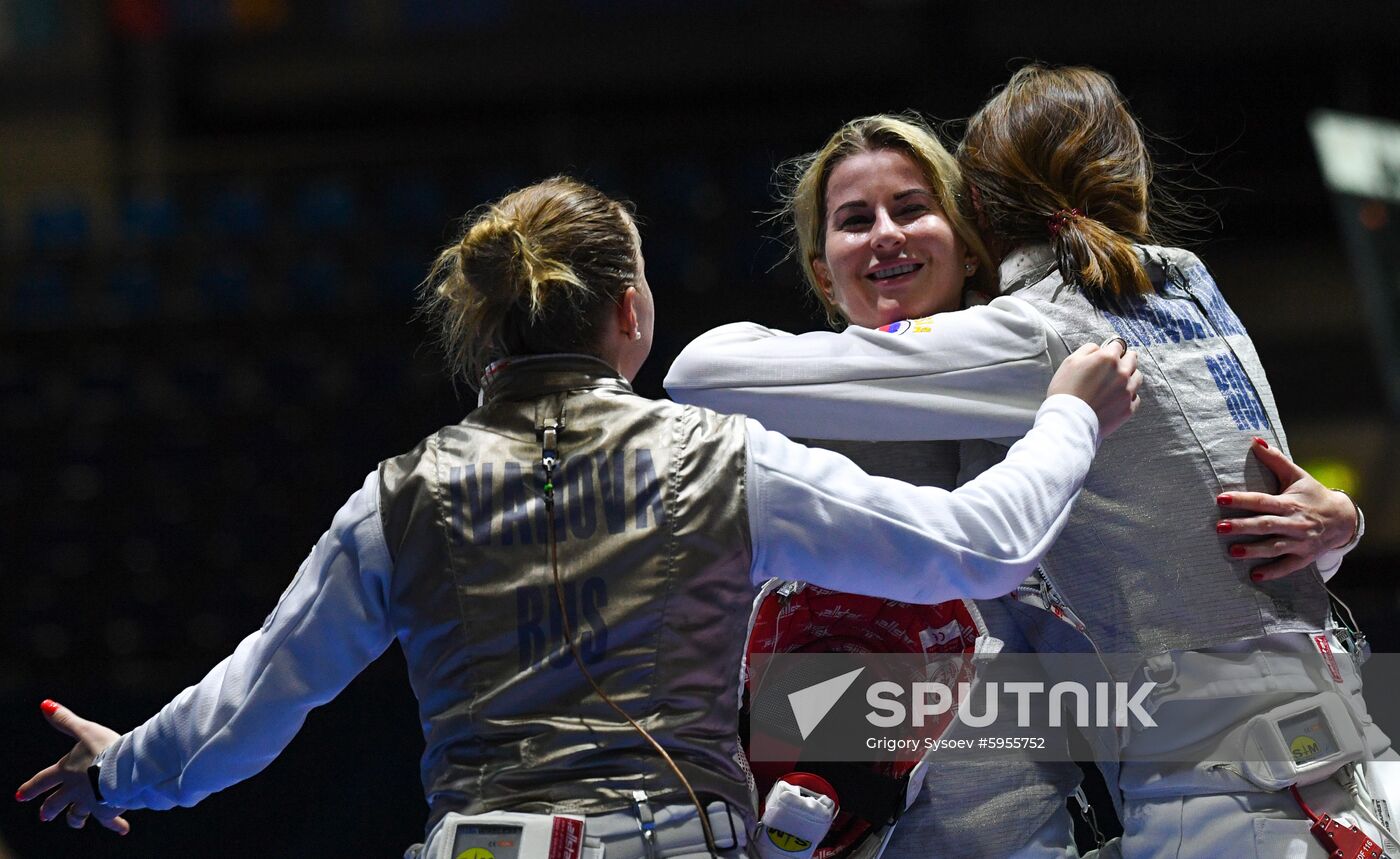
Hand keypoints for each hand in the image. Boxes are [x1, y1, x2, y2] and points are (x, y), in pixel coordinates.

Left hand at [15, 700, 129, 834]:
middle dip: (49, 809)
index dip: (30, 788)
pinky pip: (109, 821)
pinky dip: (115, 825)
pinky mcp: (107, 810)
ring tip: (74, 822)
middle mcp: (73, 790)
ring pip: (76, 815)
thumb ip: (65, 719)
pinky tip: (122, 829)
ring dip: (74, 819)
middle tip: (44, 815)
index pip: (42, 781)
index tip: (20, 796)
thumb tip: (44, 704)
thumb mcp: (84, 730)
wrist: (125, 769)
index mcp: (66, 771)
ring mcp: (89, 802)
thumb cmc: (104, 748)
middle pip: (55, 803)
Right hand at [1045, 338, 1141, 437]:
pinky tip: (1116, 398)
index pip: (1118, 345)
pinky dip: (1128, 396)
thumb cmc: (1066, 391)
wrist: (1068, 420)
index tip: (1108, 352)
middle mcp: (1122, 373)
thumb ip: (1088, 349)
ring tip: (1115, 383)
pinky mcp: (1128, 408)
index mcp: (1108, 359)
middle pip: (1132, 359)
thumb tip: (1098, 348)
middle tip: (1113, 366)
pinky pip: (1135, 398)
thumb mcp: (1070, 361)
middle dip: (1124, 359)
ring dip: (1129, 377)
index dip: (1111, 348)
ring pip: (1137, 378)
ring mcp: (1127, 392)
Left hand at [1216, 437, 1359, 581]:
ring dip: (1254, 550)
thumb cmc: (1313, 495)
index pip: (1263, 501)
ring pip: (1275, 547)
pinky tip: (1254, 576)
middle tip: (1219, 527)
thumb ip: (1275, 460)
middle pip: (1266, 525)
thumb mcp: (1297, 476)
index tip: (1221, 499)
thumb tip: (1254, 441)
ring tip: (1232, 551)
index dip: (1242, 500)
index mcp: (1290, 503)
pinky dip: (1273, 572)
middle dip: (1243, 526)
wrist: (1343, 519)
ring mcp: (1301, 542)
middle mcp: (1295, 523)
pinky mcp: (1304, 556)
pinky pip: (1288, 566)